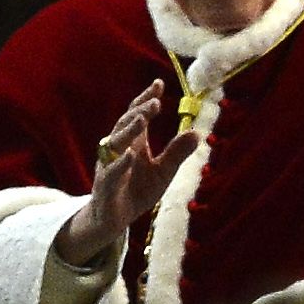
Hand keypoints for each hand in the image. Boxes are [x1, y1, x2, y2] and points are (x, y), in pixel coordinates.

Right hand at [54, 79, 197, 273]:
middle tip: (156, 102)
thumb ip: (177, 153)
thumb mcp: (163, 172)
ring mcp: (109, 167)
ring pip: (115, 144)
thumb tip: (197, 132)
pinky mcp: (105, 187)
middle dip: (140, 111)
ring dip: (128, 130)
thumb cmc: (136, 192)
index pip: (136, 115)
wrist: (113, 220)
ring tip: (143, 119)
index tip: (159, 83)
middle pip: (126, 124)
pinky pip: (111, 173)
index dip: (146, 99)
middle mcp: (118, 150)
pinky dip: (120, 164)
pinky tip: (131, 156)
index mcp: (132, 143)